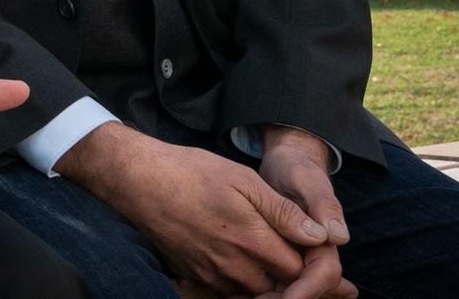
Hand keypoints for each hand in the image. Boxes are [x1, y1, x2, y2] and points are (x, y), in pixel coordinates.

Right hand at [56, 123, 329, 295]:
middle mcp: (234, 267)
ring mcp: (214, 276)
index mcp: (252, 241)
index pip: (300, 270)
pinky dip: (248, 285)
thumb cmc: (192, 173)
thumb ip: (283, 211)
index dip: (315, 262)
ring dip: (273, 283)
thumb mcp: (244, 180)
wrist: (139, 181)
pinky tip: (251, 266)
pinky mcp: (197, 277)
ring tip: (282, 264)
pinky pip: (232, 292)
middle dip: (298, 279)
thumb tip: (319, 236)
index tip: (319, 250)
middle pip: (282, 289)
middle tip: (311, 265)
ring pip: (257, 294)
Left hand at [252, 127, 353, 298]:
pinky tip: (231, 294)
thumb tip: (337, 236)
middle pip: (303, 290)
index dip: (307, 290)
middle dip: (281, 298)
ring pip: (284, 290)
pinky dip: (254, 292)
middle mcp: (312, 257)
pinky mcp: (275, 262)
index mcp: (325, 242)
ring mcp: (294, 261)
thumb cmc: (296, 171)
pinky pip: (268, 284)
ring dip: (266, 297)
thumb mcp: (306, 180)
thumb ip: (322, 205)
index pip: (323, 274)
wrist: (285, 167)